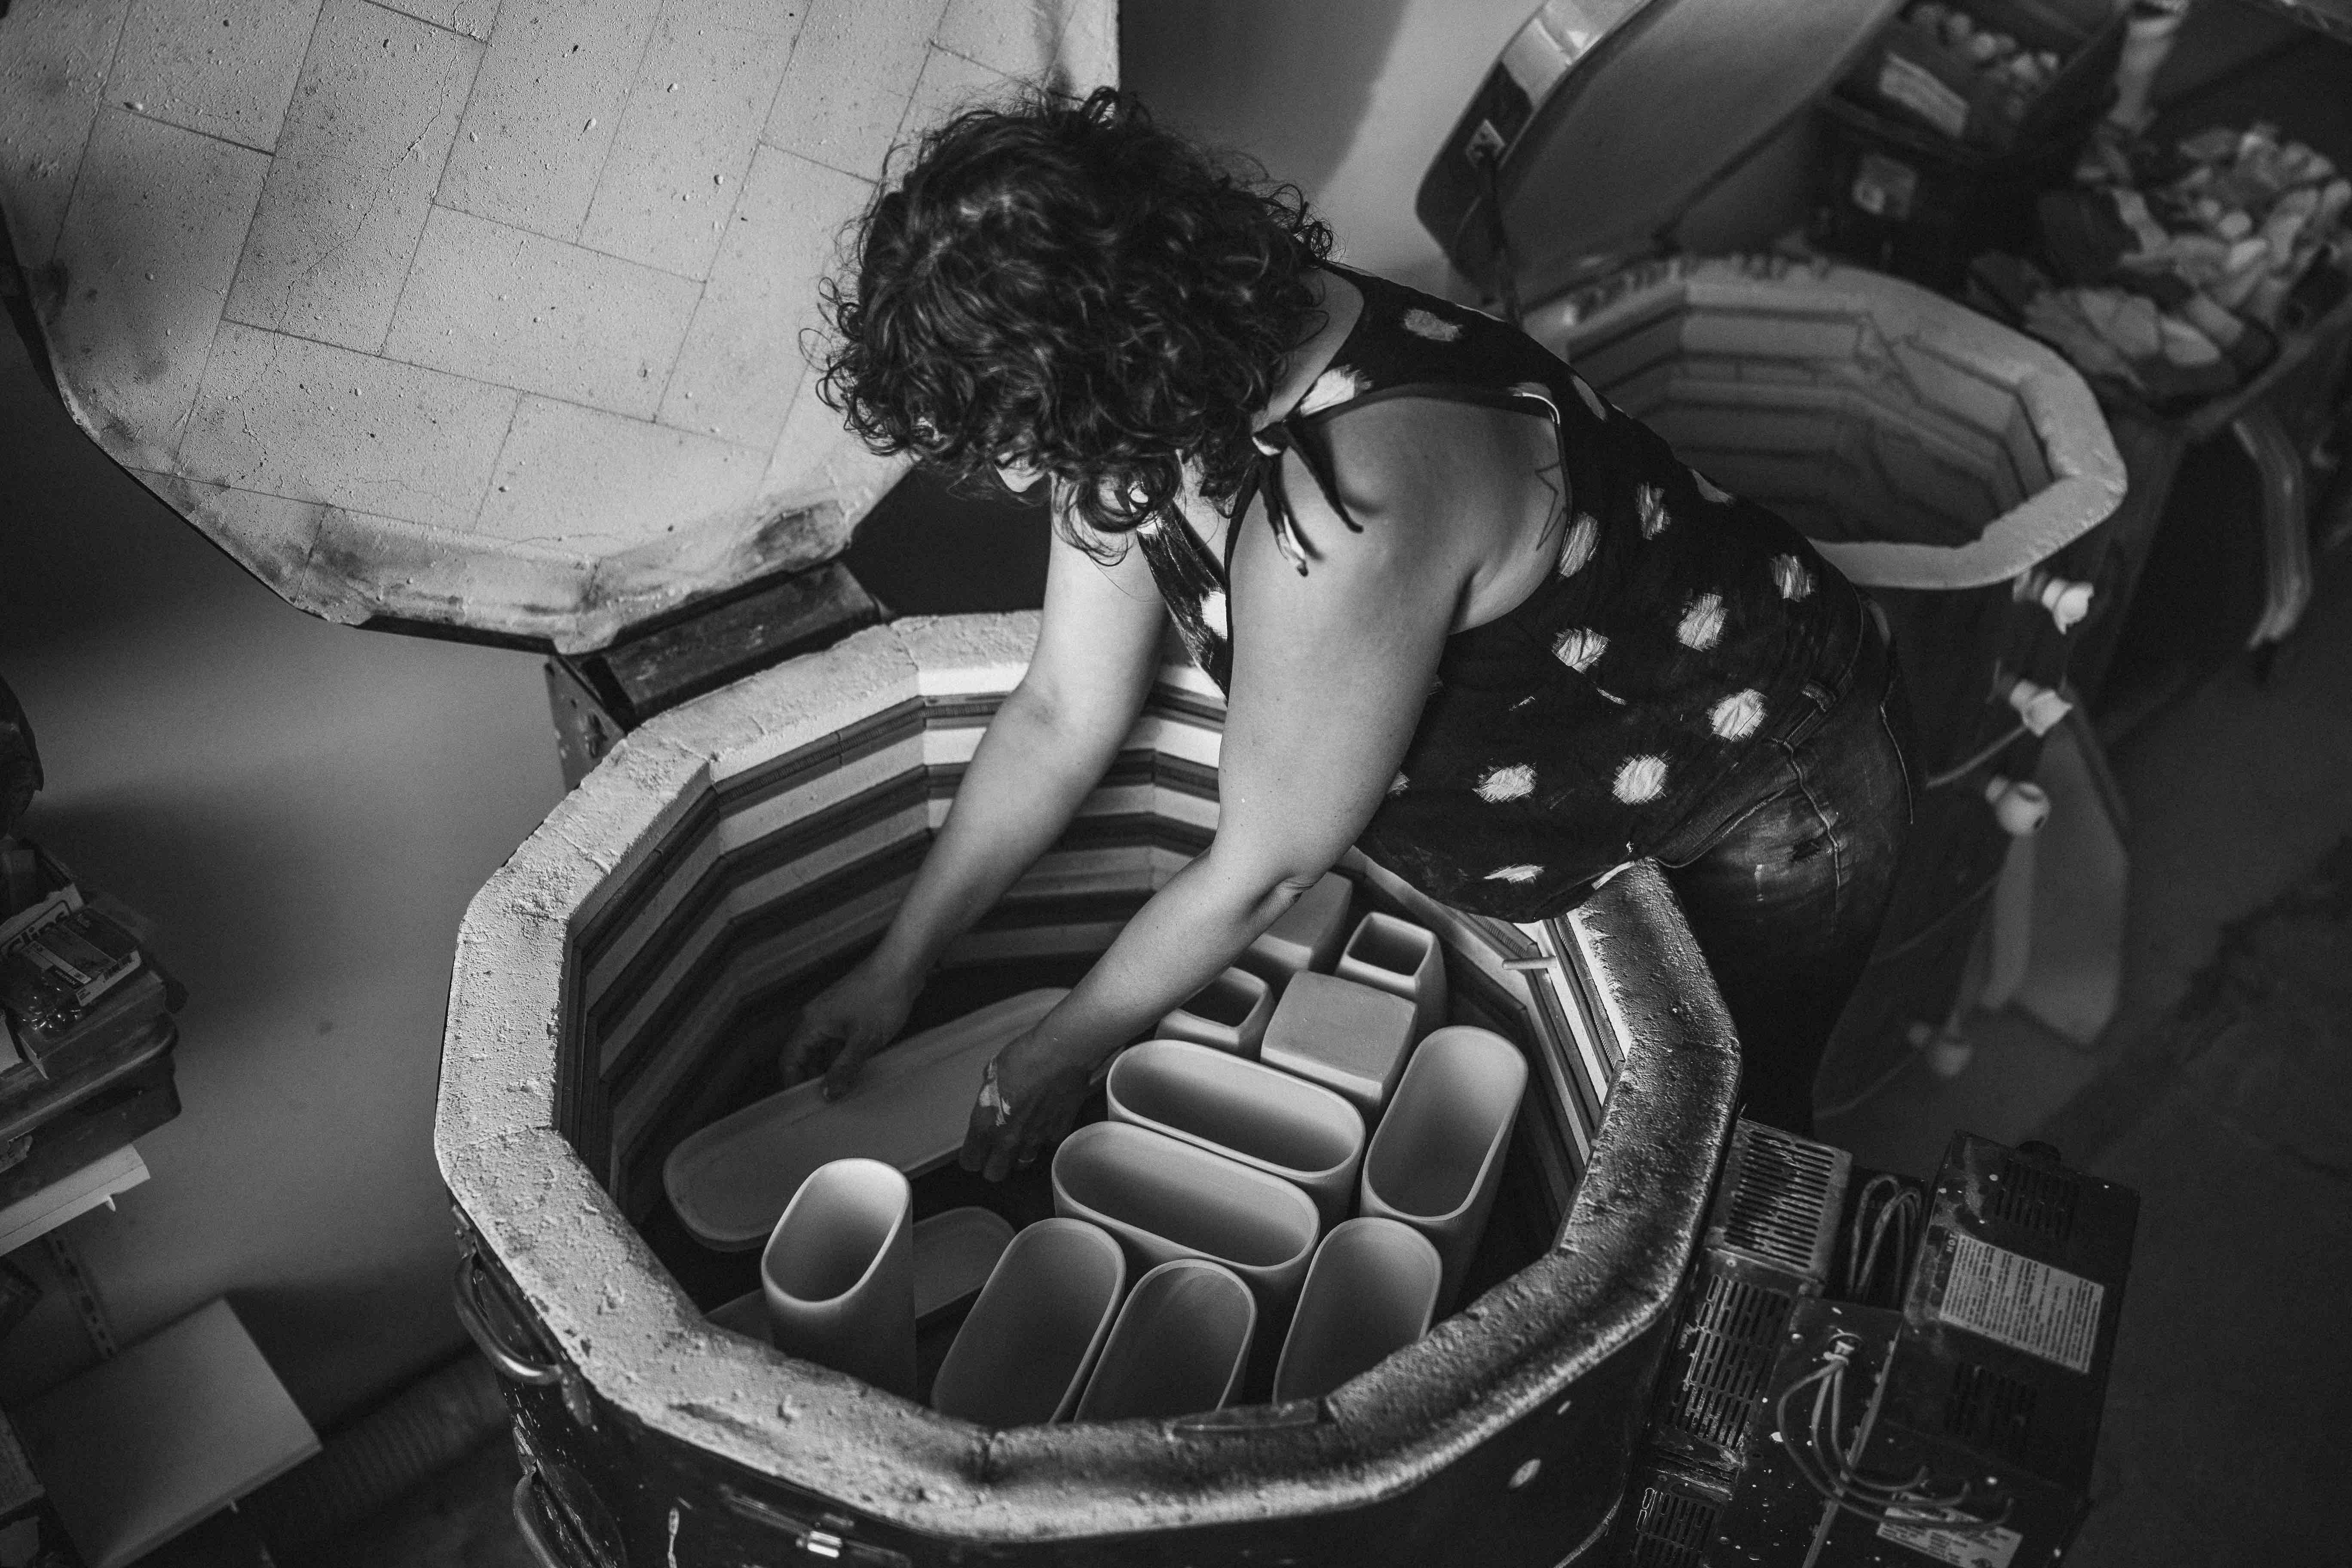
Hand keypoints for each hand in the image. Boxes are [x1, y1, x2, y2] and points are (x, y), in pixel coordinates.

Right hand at [777, 956, 918, 1097]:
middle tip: (828, 1100)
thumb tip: (828, 1092)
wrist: (902, 966)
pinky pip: (839, 1039)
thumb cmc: (882, 997)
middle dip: (814, 1077)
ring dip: (831, 1067)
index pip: (790, 1058)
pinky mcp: (849, 1012)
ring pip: (824, 1048)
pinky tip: (858, 1068)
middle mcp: (817, 1017)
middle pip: (805, 1054)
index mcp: (813, 1022)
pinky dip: (844, 1054)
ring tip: (845, 1088)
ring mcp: (834, 1014)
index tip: (804, 1102)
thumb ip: (844, 1068)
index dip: (793, 1081)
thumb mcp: (863, 1041)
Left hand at [959, 1025, 1095, 1181]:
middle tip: (995, 1149)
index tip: (974, 1148)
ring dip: (1017, 1155)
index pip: (970, 1161)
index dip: (971, 1156)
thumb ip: (989, 1094)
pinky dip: (1043, 1137)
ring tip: (1019, 1137)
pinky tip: (1043, 1121)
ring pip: (1022, 1164)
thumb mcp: (992, 1072)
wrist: (1062, 1054)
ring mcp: (1036, 1139)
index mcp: (987, 1124)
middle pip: (994, 1174)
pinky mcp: (1058, 1133)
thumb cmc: (1023, 1056)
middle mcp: (1009, 1139)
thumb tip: (993, 1098)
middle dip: (992, 1165)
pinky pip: (1046, 1145)